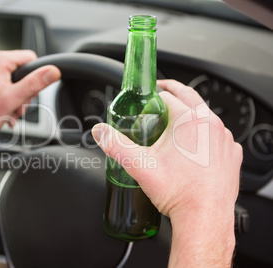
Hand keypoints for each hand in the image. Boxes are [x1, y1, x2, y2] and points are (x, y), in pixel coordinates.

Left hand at [0, 49, 60, 145]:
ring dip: (12, 96)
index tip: (25, 95)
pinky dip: (1, 94)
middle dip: (21, 92)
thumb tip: (53, 71)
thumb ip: (35, 83)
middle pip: (19, 70)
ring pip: (9, 77)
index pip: (30, 58)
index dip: (34, 78)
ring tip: (5, 112)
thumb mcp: (13, 99)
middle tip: (14, 108)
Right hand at [92, 79, 241, 221]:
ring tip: (174, 125)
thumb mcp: (139, 165)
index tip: (148, 102)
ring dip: (190, 116)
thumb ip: (116, 145)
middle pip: (190, 98)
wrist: (204, 218)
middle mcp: (211, 125)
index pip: (169, 96)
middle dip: (173, 94)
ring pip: (204, 117)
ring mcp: (224, 139)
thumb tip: (100, 132)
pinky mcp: (232, 154)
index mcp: (189, 120)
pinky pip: (217, 136)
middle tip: (161, 95)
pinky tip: (193, 147)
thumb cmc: (178, 193)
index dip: (154, 97)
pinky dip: (205, 135)